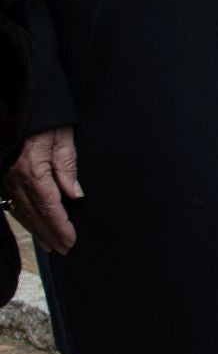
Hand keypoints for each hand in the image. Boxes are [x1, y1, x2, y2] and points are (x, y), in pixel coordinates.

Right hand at [5, 127, 81, 253]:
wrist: (14, 104)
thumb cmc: (42, 118)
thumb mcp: (62, 138)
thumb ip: (67, 168)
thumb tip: (75, 195)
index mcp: (33, 171)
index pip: (50, 207)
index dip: (60, 227)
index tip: (71, 240)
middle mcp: (15, 180)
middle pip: (35, 214)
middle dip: (50, 234)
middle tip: (64, 248)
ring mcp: (6, 180)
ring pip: (22, 211)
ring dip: (37, 229)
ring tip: (50, 244)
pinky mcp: (2, 177)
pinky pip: (12, 202)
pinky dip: (24, 217)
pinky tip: (31, 224)